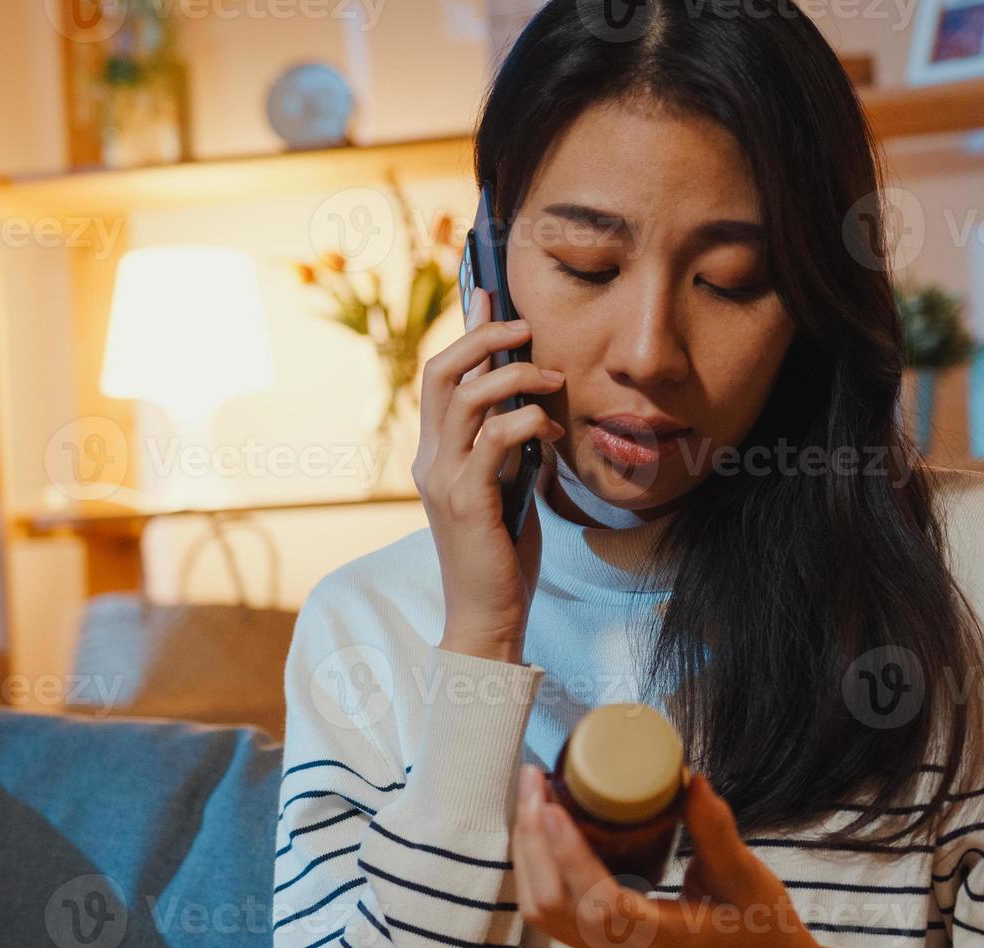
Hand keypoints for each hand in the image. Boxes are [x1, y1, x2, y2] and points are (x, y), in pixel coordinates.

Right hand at [413, 286, 565, 663]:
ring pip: (467, 398)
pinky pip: (494, 440)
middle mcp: (430, 459)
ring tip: (553, 380)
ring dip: (515, 377)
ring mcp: (443, 479)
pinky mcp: (466, 502)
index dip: (465, 332)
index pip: (441, 376)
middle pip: (442, 372)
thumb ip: (510, 447)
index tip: (489, 295)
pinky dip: (526, 423)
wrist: (487, 615)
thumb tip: (534, 407)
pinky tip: (551, 432)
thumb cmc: (501, 553)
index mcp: (436, 452)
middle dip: (484, 338)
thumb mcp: (507, 486)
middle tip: (525, 328)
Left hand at [511, 765, 855, 947]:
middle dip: (533, 839)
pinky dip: (538, 865)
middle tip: (534, 782)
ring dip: (529, 850)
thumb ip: (715, 830)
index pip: (599, 903)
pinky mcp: (602, 944)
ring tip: (533, 796)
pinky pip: (552, 908)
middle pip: (551, 903)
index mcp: (662, 940)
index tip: (553, 808)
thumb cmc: (761, 932)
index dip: (569, 855)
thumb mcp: (747, 879)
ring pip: (542, 908)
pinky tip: (546, 827)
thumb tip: (688, 780)